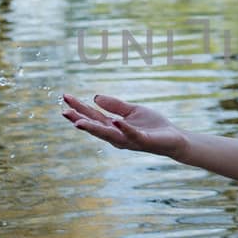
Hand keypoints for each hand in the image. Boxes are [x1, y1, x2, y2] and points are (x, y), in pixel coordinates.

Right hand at [61, 93, 187, 158]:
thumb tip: (95, 97)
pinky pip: (132, 134)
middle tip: (63, 111)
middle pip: (95, 126)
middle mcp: (117, 136)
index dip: (79, 107)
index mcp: (113, 127)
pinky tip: (116, 121)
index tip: (65, 97)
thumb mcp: (132, 110)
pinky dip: (124, 128)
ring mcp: (129, 140)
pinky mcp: (143, 141)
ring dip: (93, 128)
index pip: (92, 116)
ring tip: (78, 122)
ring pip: (108, 134)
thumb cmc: (153, 126)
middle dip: (79, 119)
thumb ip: (115, 105)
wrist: (174, 138)